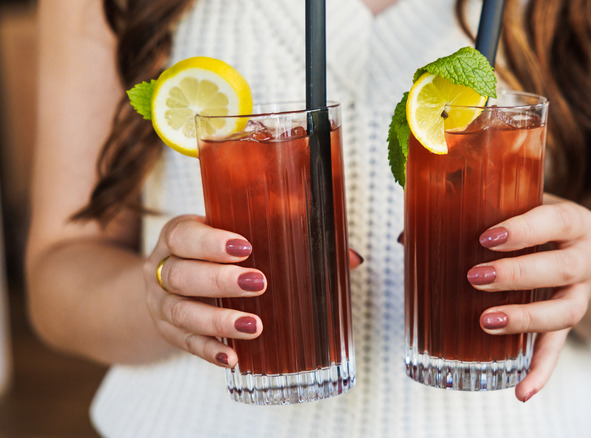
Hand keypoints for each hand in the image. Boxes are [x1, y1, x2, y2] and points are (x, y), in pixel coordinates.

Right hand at [144, 215, 362, 367]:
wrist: (170, 281)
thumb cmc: (216, 254)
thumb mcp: (237, 236)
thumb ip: (289, 239)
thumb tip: (350, 258)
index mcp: (178, 236)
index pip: (184, 235)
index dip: (210, 242)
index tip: (245, 247)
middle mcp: (163, 269)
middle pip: (183, 276)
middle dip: (221, 281)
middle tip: (259, 283)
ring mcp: (161, 304)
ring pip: (182, 313)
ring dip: (218, 321)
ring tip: (254, 326)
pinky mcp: (169, 332)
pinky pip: (184, 344)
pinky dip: (208, 351)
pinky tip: (232, 357)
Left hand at [467, 194, 590, 401]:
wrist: (581, 249)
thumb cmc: (538, 226)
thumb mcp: (518, 211)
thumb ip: (474, 216)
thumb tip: (406, 237)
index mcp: (574, 223)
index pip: (558, 221)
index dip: (526, 230)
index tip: (487, 237)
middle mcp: (586, 258)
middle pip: (561, 269)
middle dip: (517, 274)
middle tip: (475, 277)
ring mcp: (582, 294)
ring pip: (565, 312)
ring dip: (525, 319)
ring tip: (486, 322)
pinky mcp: (571, 324)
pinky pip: (558, 350)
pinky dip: (540, 371)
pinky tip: (521, 391)